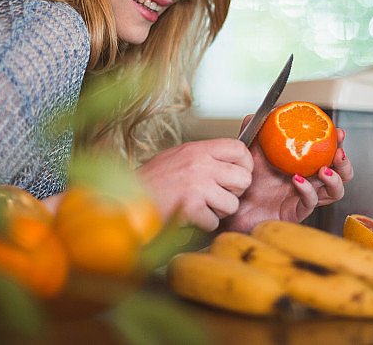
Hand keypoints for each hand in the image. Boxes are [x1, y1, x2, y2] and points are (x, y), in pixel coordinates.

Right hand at [136, 139, 253, 230]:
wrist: (127, 201)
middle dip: (234, 192)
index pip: (239, 148)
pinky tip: (188, 218)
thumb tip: (229, 160)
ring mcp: (197, 184)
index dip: (244, 164)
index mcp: (197, 149)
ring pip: (232, 204)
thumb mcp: (177, 157)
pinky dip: (202, 225)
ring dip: (218, 212)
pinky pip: (214, 222)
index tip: (238, 174)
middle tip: (218, 196)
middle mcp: (200, 163)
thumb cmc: (150, 182)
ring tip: (199, 208)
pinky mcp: (192, 206)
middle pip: (243, 178)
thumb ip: (202, 157)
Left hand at [221, 120, 352, 232]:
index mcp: (303, 164)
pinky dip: (307, 190)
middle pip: (341, 174)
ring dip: (334, 179)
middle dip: (344, 163)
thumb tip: (268, 110)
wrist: (234, 202)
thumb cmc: (245, 178)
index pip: (328, 153)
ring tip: (324, 169)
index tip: (339, 132)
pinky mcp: (296, 211)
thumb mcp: (251, 148)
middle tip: (338, 152)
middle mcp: (309, 181)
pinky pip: (310, 201)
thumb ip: (257, 127)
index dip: (338, 143)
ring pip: (335, 192)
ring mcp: (304, 197)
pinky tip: (298, 180)